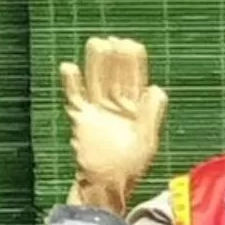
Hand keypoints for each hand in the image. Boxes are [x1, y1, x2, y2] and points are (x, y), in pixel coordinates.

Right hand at [60, 37, 166, 208]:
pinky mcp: (81, 119)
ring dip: (95, 63)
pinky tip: (68, 66)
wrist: (106, 185)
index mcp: (136, 108)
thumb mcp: (148, 140)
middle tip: (112, 40)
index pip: (134, 78)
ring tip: (95, 43)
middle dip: (114, 57)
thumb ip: (152, 114)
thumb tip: (156, 88)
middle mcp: (116, 106)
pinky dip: (70, 82)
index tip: (131, 44)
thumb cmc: (130, 166)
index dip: (133, 61)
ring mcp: (97, 111)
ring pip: (95, 80)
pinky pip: (74, 96)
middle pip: (114, 75)